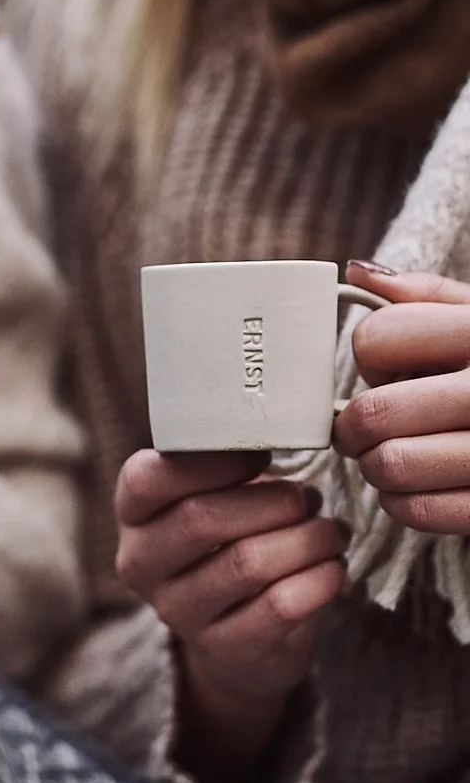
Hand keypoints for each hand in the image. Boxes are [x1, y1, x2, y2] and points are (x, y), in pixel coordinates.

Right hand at [115, 450, 345, 782]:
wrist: (237, 642)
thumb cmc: (228, 547)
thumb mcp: (210, 504)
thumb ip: (225, 470)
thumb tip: (282, 428)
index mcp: (132, 516)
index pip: (148, 479)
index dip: (211, 461)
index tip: (263, 453)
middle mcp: (141, 563)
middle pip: (202, 518)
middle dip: (271, 501)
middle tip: (308, 498)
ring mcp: (177, 611)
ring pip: (248, 562)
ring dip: (306, 539)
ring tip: (330, 531)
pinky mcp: (224, 648)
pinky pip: (281, 605)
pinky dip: (320, 579)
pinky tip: (332, 567)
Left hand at [334, 261, 469, 533]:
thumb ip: (428, 297)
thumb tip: (355, 272)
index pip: (374, 340)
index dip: (370, 357)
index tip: (389, 370)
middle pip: (373, 412)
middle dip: (354, 425)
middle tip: (363, 427)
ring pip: (389, 465)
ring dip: (375, 465)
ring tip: (393, 454)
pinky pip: (419, 510)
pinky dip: (401, 501)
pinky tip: (416, 485)